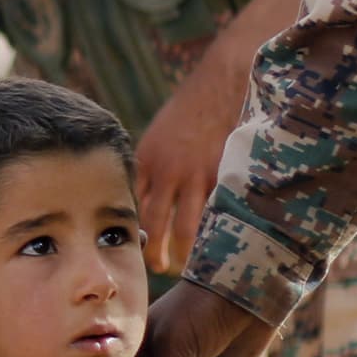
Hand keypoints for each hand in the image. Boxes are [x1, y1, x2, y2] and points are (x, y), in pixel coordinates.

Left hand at [131, 51, 248, 276]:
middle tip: (160, 270)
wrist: (221, 86)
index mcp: (146, 162)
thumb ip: (150, 172)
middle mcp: (167, 172)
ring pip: (187, 229)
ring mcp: (196, 176)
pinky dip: (217, 235)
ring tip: (188, 267)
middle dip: (156, 253)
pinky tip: (218, 250)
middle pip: (154, 225)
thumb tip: (143, 207)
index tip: (138, 252)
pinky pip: (216, 215)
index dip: (135, 234)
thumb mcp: (157, 140)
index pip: (134, 208)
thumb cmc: (188, 115)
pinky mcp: (223, 176)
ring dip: (186, 253)